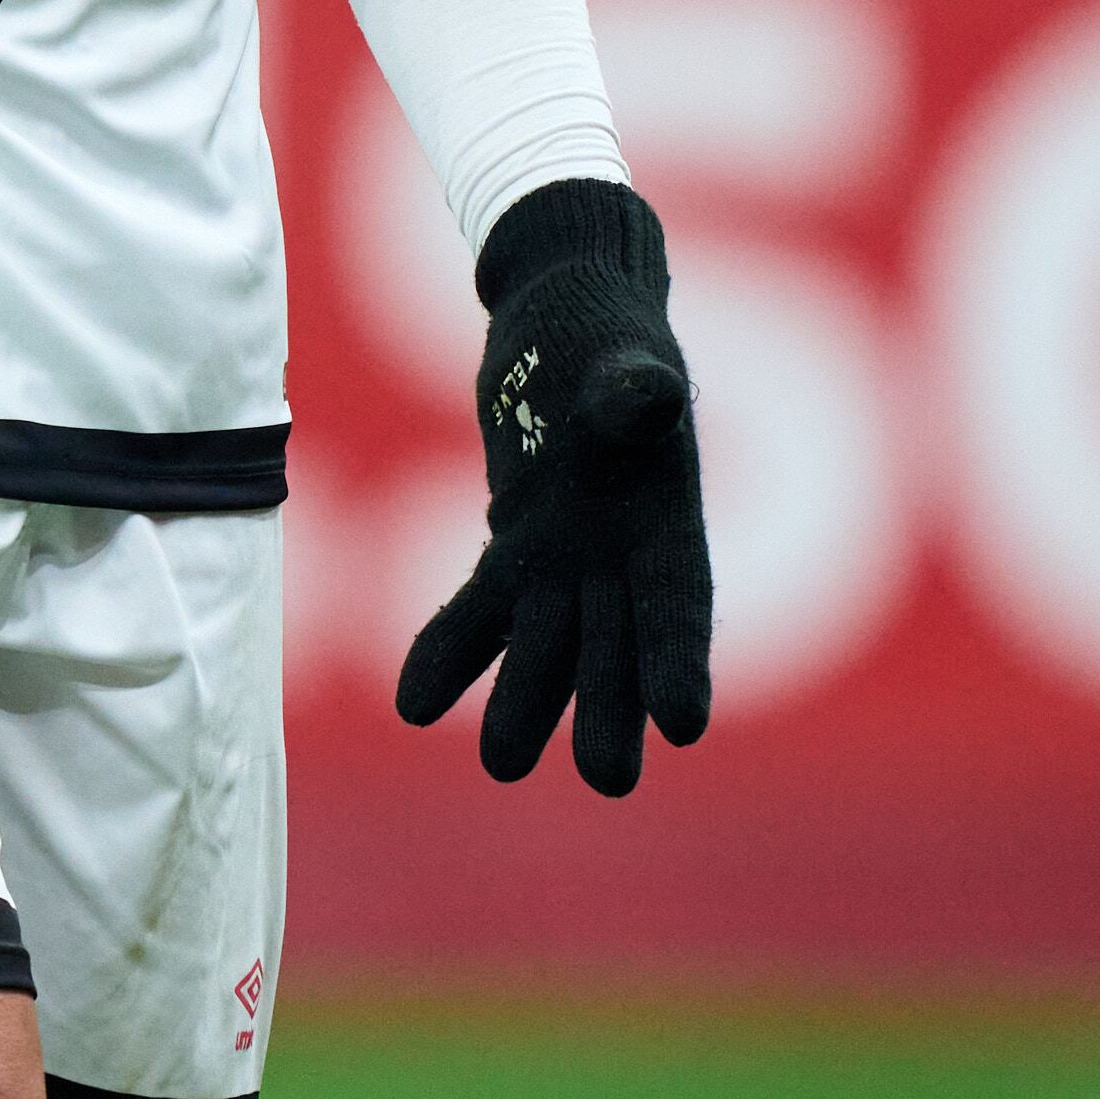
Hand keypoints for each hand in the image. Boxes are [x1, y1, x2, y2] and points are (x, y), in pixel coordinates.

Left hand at [393, 177, 714, 795]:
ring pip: (548, 646)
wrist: (559, 318)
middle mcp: (624, 555)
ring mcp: (569, 557)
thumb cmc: (608, 332)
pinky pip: (482, 609)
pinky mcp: (516, 544)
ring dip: (527, 702)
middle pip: (620, 648)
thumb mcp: (625, 354)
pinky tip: (416, 703)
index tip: (683, 723)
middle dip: (612, 711)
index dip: (680, 659)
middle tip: (609, 780)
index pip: (679, 601)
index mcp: (670, 518)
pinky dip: (452, 652)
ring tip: (502, 765)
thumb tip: (643, 396)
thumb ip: (633, 389)